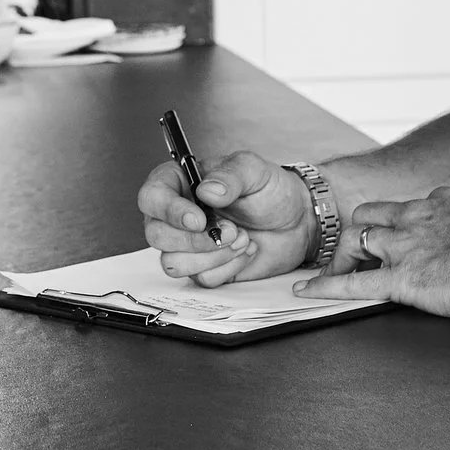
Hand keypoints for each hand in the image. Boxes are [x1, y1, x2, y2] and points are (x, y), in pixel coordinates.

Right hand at [136, 150, 313, 286]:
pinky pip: (202, 280)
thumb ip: (229, 176)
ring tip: (241, 238)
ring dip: (213, 255)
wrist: (297, 222)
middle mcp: (177, 216)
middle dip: (196, 239)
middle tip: (231, 229)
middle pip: (157, 235)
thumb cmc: (271, 190)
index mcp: (180, 184)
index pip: (151, 197)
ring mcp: (188, 246)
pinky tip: (244, 251)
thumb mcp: (254, 170)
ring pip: (174, 263)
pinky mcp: (204, 269)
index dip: (169, 211)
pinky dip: (228, 267)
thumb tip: (207, 190)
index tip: (198, 219)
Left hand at [295, 186, 449, 314]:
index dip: (394, 222)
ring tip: (330, 271)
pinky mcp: (400, 279)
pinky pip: (353, 282)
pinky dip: (325, 286)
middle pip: (368, 215)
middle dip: (356, 232)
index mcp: (441, 203)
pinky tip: (307, 292)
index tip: (391, 234)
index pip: (404, 206)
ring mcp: (404, 246)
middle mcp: (416, 218)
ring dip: (339, 257)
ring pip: (354, 241)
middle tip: (351, 252)